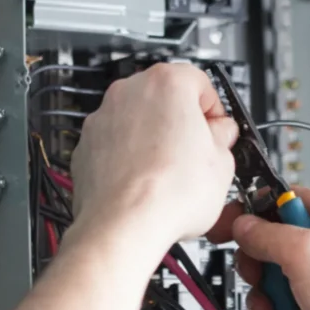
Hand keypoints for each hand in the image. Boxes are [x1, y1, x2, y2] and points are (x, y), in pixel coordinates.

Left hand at [69, 63, 237, 256]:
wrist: (123, 225)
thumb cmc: (168, 193)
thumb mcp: (223, 162)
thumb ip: (223, 136)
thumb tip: (220, 134)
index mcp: (168, 83)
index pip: (201, 83)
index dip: (214, 110)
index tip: (218, 130)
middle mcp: (130, 91)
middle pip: (166, 97)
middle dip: (182, 122)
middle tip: (197, 152)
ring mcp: (103, 117)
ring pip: (138, 120)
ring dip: (154, 139)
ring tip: (170, 173)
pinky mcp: (86, 145)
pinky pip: (116, 143)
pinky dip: (129, 156)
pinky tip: (145, 182)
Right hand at [208, 187, 309, 309]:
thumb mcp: (306, 251)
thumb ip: (269, 234)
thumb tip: (245, 224)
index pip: (281, 200)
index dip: (252, 213)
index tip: (227, 228)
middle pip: (274, 247)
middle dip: (260, 272)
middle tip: (262, 283)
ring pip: (278, 284)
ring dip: (267, 305)